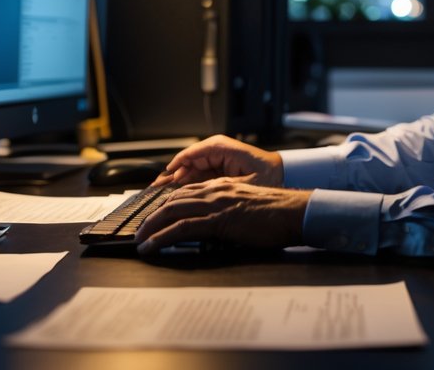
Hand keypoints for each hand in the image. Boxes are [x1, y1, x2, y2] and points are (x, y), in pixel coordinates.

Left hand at [135, 178, 309, 253]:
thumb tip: (216, 227)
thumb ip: (229, 211)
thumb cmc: (278, 213)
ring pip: (172, 212)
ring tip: (140, 241)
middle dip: (152, 216)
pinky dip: (161, 237)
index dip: (166, 204)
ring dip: (150, 227)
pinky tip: (152, 247)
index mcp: (222, 186)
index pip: (185, 192)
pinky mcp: (218, 220)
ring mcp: (215, 204)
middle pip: (173, 200)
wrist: (293, 212)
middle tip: (140, 231)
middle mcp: (215, 191)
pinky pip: (181, 228)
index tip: (155, 216)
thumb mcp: (247, 207)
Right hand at [151, 135, 283, 186]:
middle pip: (186, 164)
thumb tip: (198, 192)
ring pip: (189, 172)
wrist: (284, 174)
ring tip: (160, 196)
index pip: (190, 155)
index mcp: (220, 147)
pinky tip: (176, 196)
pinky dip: (186, 186)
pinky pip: (197, 177)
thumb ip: (221, 185)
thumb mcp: (245, 181)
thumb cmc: (269, 174)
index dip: (174, 168)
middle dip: (170, 177)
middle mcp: (215, 151)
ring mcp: (215, 160)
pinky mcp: (217, 170)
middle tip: (155, 192)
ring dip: (176, 183)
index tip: (161, 180)